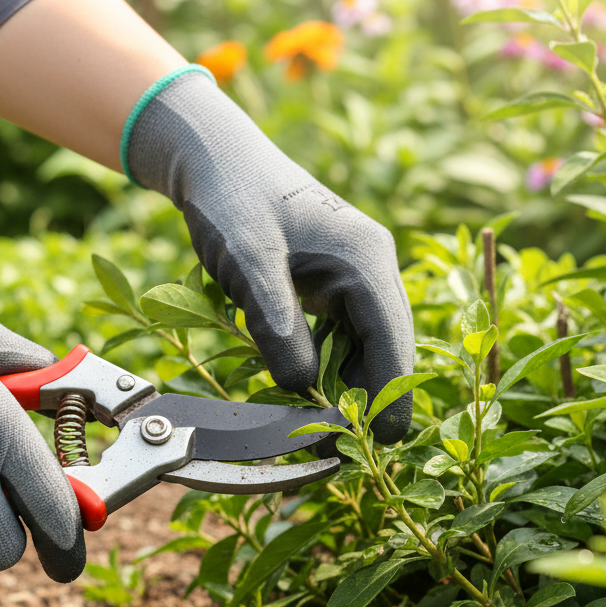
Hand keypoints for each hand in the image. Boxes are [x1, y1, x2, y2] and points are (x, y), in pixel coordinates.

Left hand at [126, 70, 414, 442]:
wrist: (213, 159)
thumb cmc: (232, 200)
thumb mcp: (250, 264)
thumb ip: (277, 326)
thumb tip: (303, 390)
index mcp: (365, 258)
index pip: (392, 339)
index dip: (390, 394)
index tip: (384, 442)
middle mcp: (369, 266)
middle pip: (384, 347)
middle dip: (365, 397)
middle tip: (337, 447)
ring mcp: (351, 273)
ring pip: (361, 344)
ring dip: (342, 384)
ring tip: (315, 428)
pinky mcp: (329, 281)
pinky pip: (338, 333)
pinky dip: (323, 363)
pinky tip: (302, 389)